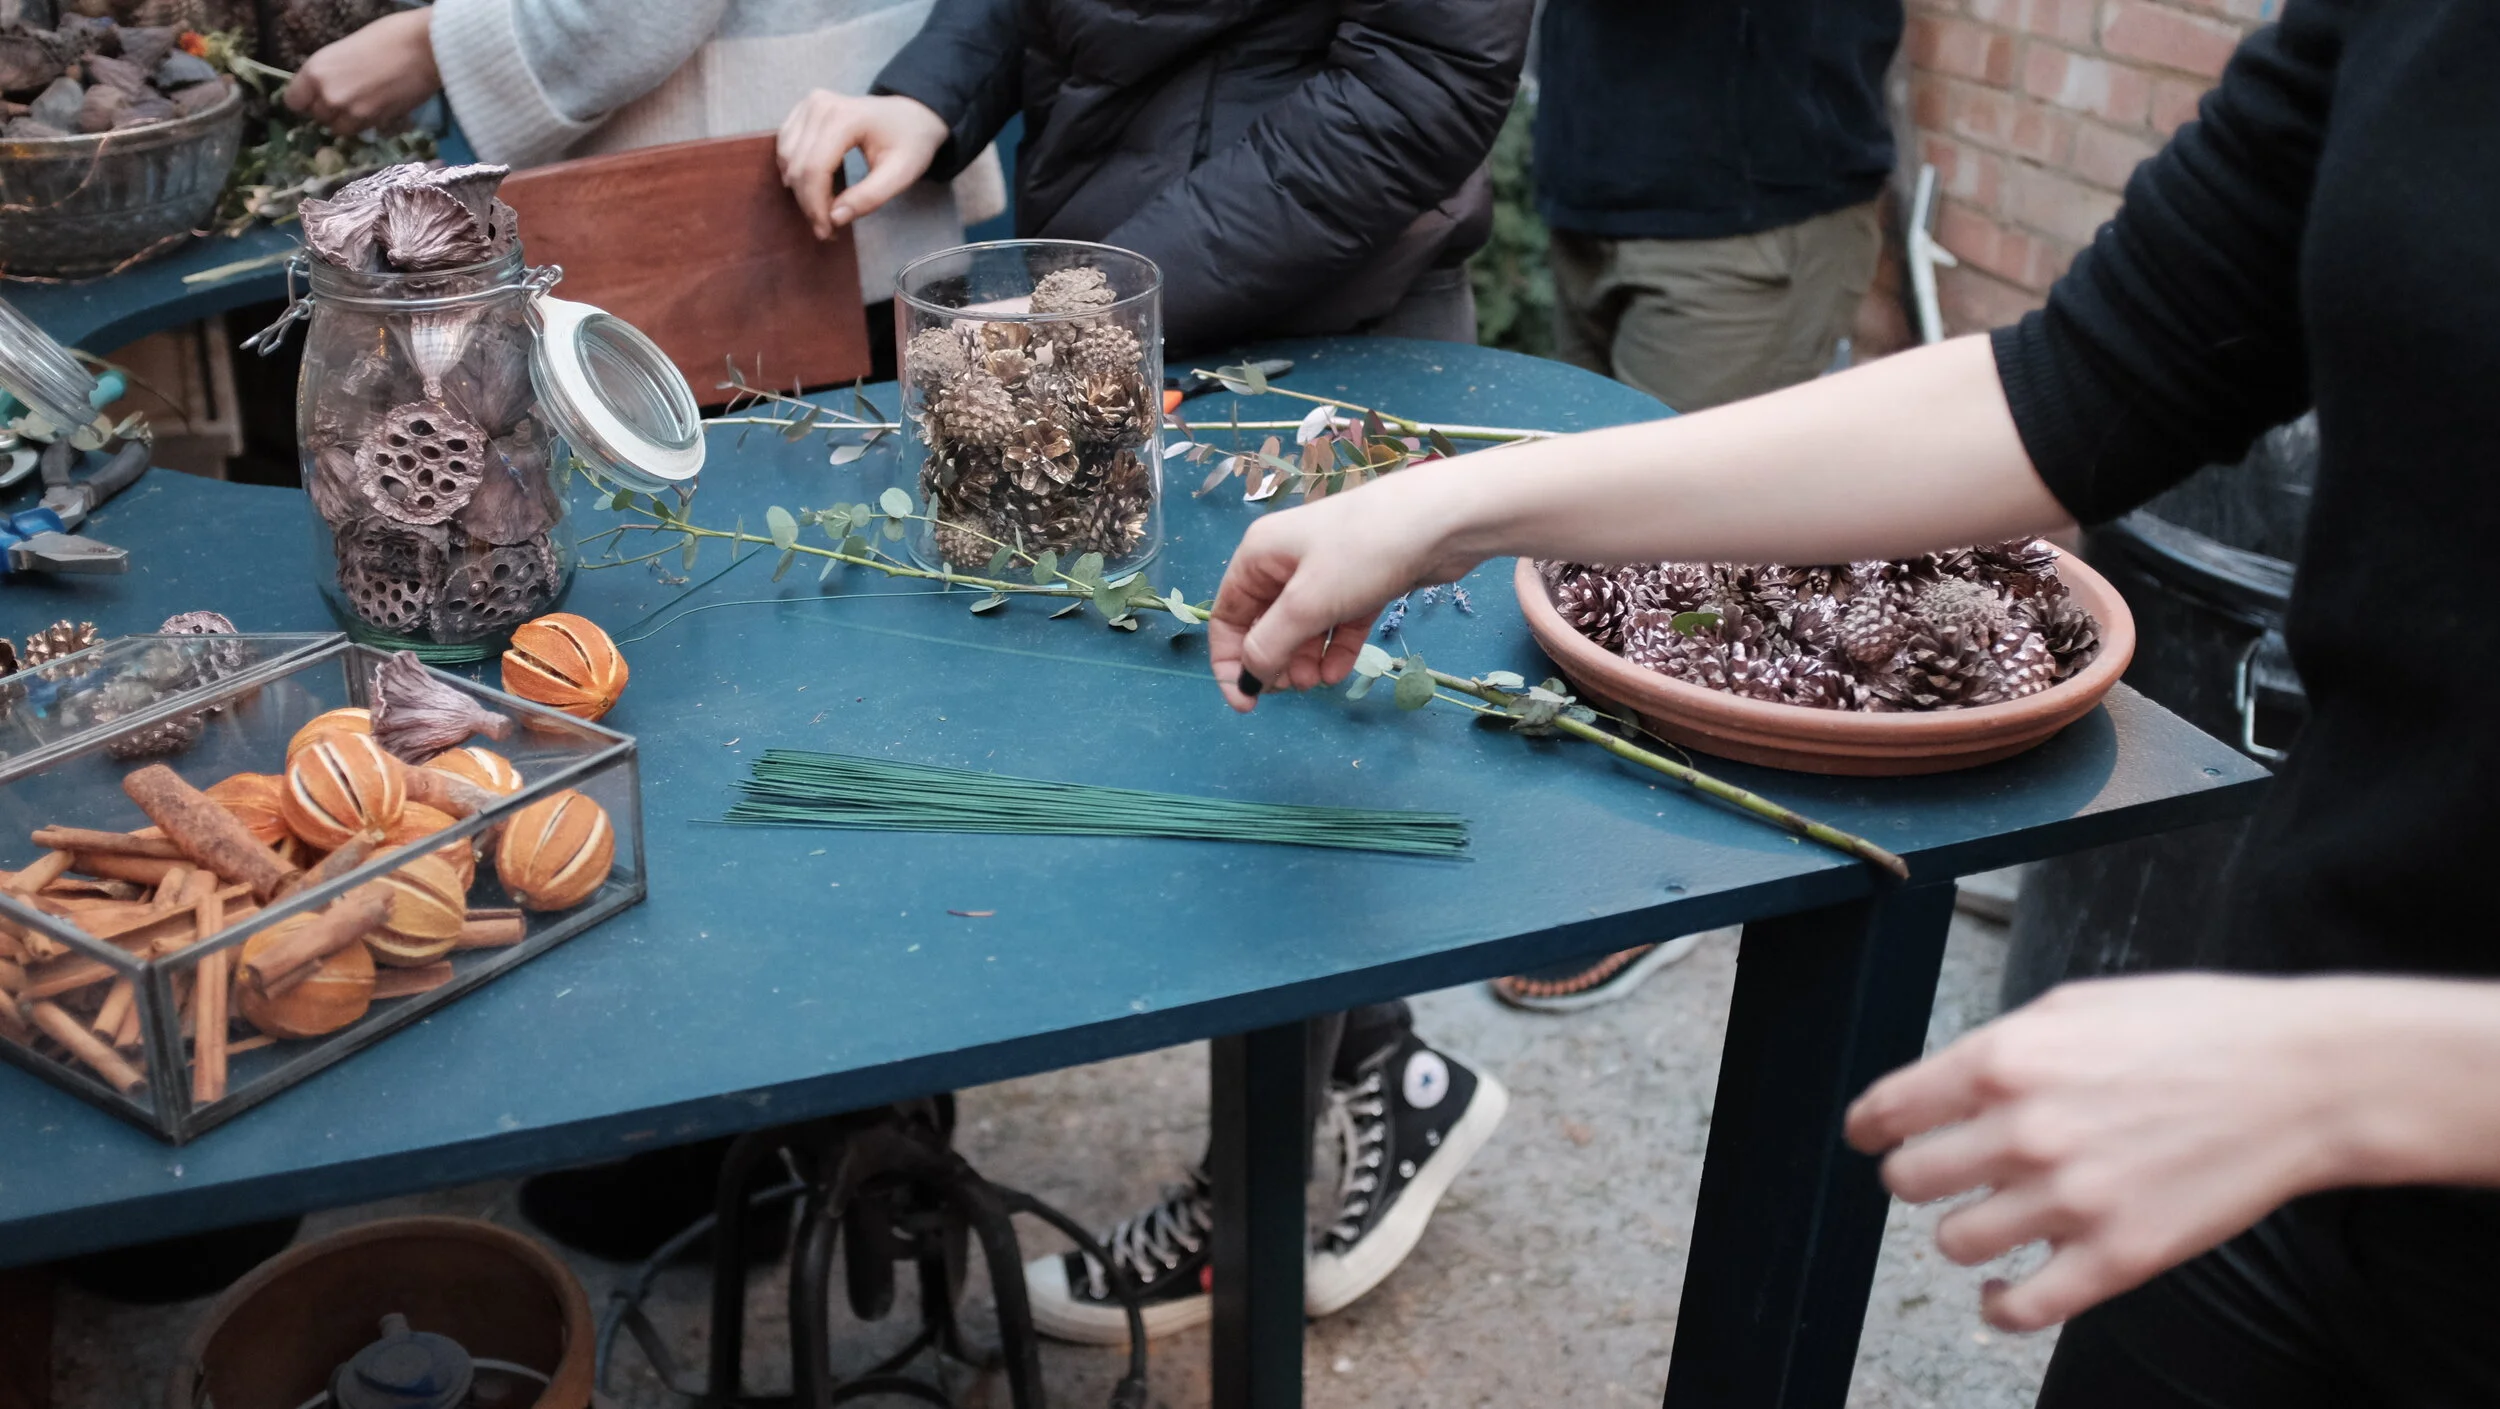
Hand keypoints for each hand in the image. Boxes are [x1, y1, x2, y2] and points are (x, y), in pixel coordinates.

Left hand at [283, 8, 439, 135]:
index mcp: (316, 71)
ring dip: (347, 120)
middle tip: (346, 96)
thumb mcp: (344, 50)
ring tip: (362, 104)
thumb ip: (330, 73)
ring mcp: (353, 113)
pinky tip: (377, 106)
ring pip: (339, 129)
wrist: (425, 48)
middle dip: (328, 110)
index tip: (316, 96)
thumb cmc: (388, 36)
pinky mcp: (376, 123)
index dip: (305, 100)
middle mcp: (329, 96)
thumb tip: (325, 89)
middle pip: (318, 117)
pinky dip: (365, 123)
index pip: (294, 102)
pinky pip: (361, 130)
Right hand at [777, 91, 948, 239]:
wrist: (913, 114)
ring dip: (799, 190)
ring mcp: (809, 104)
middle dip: (808, 203)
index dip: (815, 205)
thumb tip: (835, 218)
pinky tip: (814, 188)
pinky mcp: (803, 109)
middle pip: (798, 165)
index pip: (815, 168)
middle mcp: (820, 105)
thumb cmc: (911, 142)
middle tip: (826, 228)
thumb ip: (869, 197)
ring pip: (787, 157)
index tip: (827, 232)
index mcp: (845, 117)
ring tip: (823, 210)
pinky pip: (786, 146)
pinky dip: (795, 172)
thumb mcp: (901, 174)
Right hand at [1207, 469, 1484, 709]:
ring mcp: (1327, 571)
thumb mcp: (1307, 603)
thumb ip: (1270, 644)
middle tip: (1292, 689)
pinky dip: (1335, 650)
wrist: (1441, 520)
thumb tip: (1248, 678)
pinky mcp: (1362, 582)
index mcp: (1259, 555)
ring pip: (1303, 628)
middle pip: (1265, 624)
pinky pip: (1337, 624)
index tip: (1245, 701)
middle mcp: (1287, 561)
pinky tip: (1337, 674)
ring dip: (1304, 660)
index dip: (1229, 662)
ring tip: (1317, 682)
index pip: (1227, 616)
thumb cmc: (1362, 553)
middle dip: (1273, 660)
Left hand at [1845, 974, 2362, 1332]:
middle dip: (1917, 1174)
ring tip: (1991, 1218)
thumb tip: (1947, 1084)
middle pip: (1908, 1179)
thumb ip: (2001, 1048)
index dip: (1868, 1127)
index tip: (1869, 1136)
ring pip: (1954, 1241)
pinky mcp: (2117, 1257)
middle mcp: (2023, 1132)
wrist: (2301, 1079)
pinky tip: (2002, 1294)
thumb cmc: (2195, 1028)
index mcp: (2005, 1060)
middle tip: (1945, 1172)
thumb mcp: (2075, 1006)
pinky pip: (2020, 1308)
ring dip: (1963, 1231)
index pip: (1890, 1109)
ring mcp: (2069, 1200)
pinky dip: (1999, 1308)